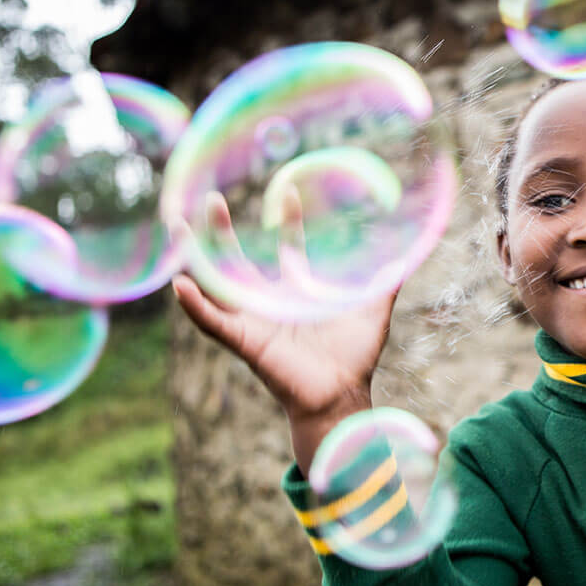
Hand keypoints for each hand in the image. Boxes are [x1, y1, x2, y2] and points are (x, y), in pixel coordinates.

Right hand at [171, 191, 398, 470]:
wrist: (341, 395)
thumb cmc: (353, 358)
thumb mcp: (373, 313)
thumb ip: (386, 286)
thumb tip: (407, 260)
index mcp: (295, 292)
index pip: (286, 247)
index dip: (288, 219)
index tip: (289, 190)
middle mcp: (268, 302)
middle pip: (236, 259)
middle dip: (219, 231)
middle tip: (208, 198)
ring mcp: (253, 320)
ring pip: (214, 285)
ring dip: (195, 259)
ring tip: (178, 229)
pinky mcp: (245, 342)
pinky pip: (214, 323)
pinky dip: (196, 307)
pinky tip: (181, 286)